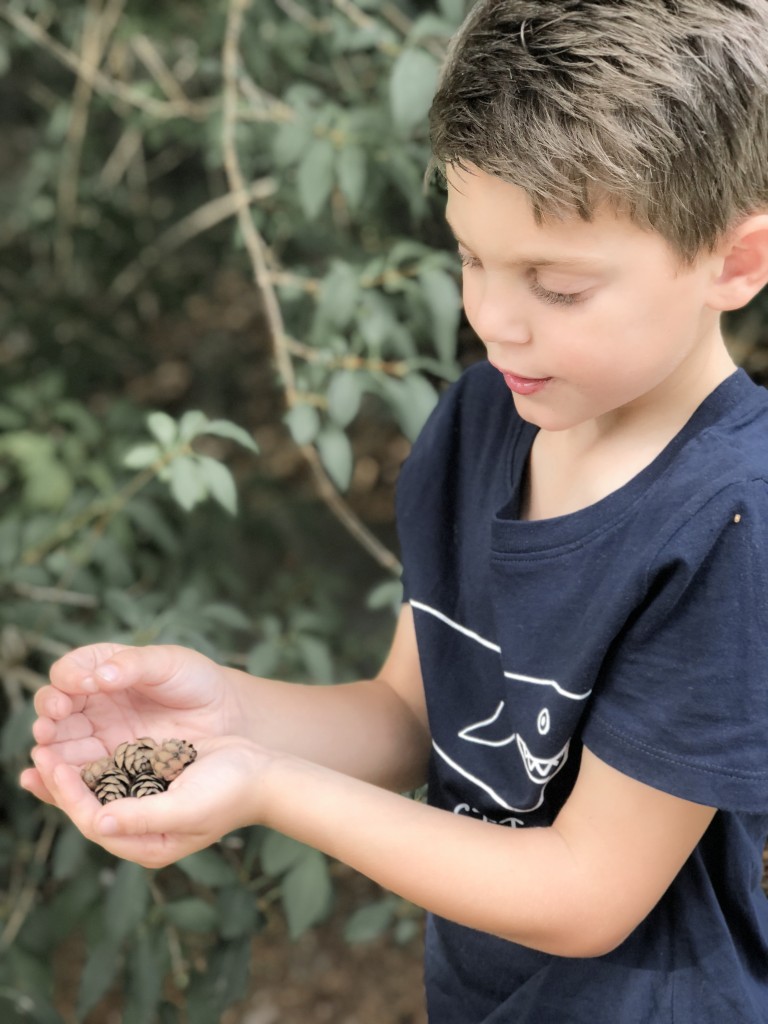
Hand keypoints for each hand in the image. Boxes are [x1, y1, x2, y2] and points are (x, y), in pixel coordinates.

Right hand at [21, 642, 239, 806]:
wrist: (225, 717)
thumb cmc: (196, 680)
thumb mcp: (168, 663)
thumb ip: (133, 665)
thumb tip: (98, 677)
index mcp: (100, 670)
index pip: (68, 673)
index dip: (66, 680)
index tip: (79, 687)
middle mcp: (92, 703)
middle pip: (54, 712)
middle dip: (47, 719)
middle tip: (50, 725)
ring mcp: (98, 736)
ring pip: (60, 745)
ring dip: (49, 751)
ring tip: (46, 756)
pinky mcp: (110, 766)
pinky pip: (79, 773)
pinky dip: (61, 779)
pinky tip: (51, 782)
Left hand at [27, 734, 272, 867]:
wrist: (264, 772)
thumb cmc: (231, 791)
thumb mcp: (186, 807)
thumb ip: (143, 817)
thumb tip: (98, 823)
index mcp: (147, 845)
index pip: (94, 823)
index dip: (69, 797)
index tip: (53, 767)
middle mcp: (142, 830)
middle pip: (87, 809)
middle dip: (60, 785)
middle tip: (36, 755)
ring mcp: (146, 805)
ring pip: (96, 791)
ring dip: (70, 771)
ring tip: (43, 750)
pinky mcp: (151, 782)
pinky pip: (112, 774)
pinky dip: (91, 760)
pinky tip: (77, 744)